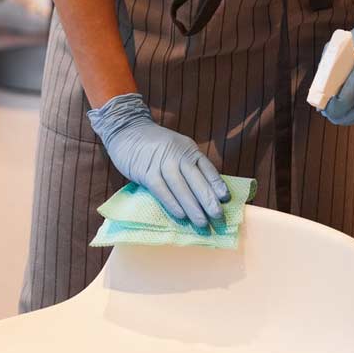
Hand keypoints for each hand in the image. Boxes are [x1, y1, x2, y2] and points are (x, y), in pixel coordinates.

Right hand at [88, 93, 228, 229]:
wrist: (127, 129)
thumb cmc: (154, 144)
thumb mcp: (176, 148)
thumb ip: (189, 165)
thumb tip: (207, 190)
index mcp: (188, 148)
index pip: (206, 167)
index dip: (217, 183)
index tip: (226, 199)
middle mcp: (177, 154)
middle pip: (196, 179)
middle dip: (208, 199)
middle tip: (218, 217)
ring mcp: (161, 162)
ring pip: (180, 187)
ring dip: (193, 207)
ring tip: (202, 223)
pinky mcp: (146, 171)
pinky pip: (161, 190)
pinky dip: (172, 203)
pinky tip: (181, 216)